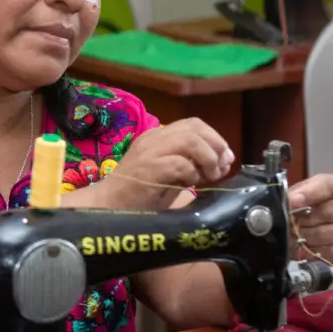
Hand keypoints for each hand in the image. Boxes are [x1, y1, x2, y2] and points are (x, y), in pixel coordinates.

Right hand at [97, 118, 233, 210]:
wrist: (108, 206)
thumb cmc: (137, 196)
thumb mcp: (169, 175)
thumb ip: (191, 165)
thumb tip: (222, 163)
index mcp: (157, 137)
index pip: (193, 124)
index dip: (215, 138)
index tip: (224, 159)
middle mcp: (153, 139)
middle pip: (195, 128)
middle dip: (216, 146)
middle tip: (220, 168)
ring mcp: (149, 152)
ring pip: (190, 141)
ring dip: (207, 159)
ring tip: (208, 177)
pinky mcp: (148, 168)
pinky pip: (180, 164)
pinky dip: (193, 174)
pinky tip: (191, 186)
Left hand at [288, 174, 332, 265]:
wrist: (317, 221)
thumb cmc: (306, 204)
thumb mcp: (299, 192)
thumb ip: (293, 194)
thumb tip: (287, 203)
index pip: (327, 186)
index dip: (308, 193)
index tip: (292, 201)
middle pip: (323, 213)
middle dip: (299, 220)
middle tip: (285, 224)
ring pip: (322, 234)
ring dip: (302, 237)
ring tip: (291, 236)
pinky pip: (327, 252)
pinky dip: (311, 251)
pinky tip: (303, 247)